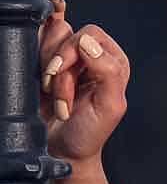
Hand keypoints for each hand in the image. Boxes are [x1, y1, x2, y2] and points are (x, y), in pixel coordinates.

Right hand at [38, 0, 128, 168]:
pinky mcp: (49, 69)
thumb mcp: (108, 105)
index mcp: (114, 62)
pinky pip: (36, 53)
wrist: (62, 149)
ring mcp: (69, 62)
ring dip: (47, 74)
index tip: (65, 77)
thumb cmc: (89, 132)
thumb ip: (108, 71)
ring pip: (48, 45)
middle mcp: (93, 58)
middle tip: (61, 96)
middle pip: (65, 38)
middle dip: (59, 69)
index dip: (73, 54)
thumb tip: (89, 42)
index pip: (90, 35)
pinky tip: (45, 90)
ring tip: (56, 98)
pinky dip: (36, 70)